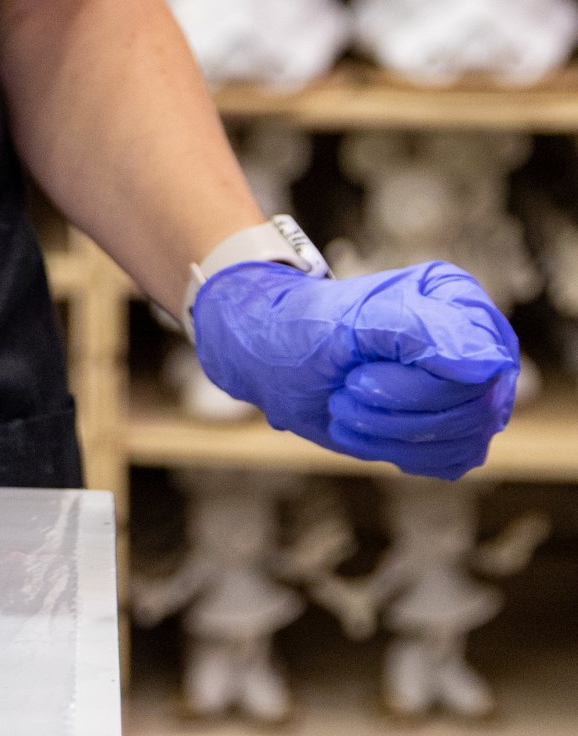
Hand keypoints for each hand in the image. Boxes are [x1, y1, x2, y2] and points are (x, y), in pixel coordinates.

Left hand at [194, 261, 517, 480]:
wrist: (270, 356)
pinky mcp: (452, 429)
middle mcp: (474, 345)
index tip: (358, 375)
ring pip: (463, 439)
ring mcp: (468, 390)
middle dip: (396, 410)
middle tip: (344, 390)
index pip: (480, 366)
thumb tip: (491, 362)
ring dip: (389, 432)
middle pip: (474, 408)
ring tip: (344, 404)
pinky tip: (359, 426)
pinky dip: (394, 450)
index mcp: (458, 301)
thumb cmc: (307, 327)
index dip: (418, 386)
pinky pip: (448, 460)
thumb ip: (420, 332)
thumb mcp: (351, 321)